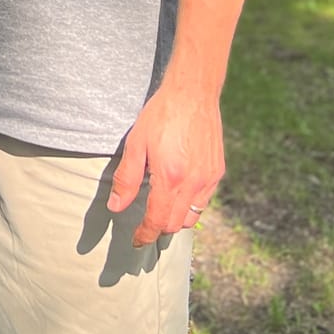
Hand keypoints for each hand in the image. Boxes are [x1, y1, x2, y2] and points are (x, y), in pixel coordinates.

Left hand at [105, 82, 223, 245]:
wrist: (193, 93)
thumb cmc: (160, 115)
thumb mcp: (135, 144)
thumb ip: (126, 179)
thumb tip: (116, 207)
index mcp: (170, 177)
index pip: (157, 220)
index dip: (145, 234)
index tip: (137, 240)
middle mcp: (193, 182)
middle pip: (176, 224)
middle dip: (159, 230)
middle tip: (145, 228)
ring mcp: (209, 178)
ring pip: (192, 216)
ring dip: (176, 221)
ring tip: (161, 213)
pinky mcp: (217, 171)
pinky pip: (204, 201)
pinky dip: (190, 206)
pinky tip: (178, 195)